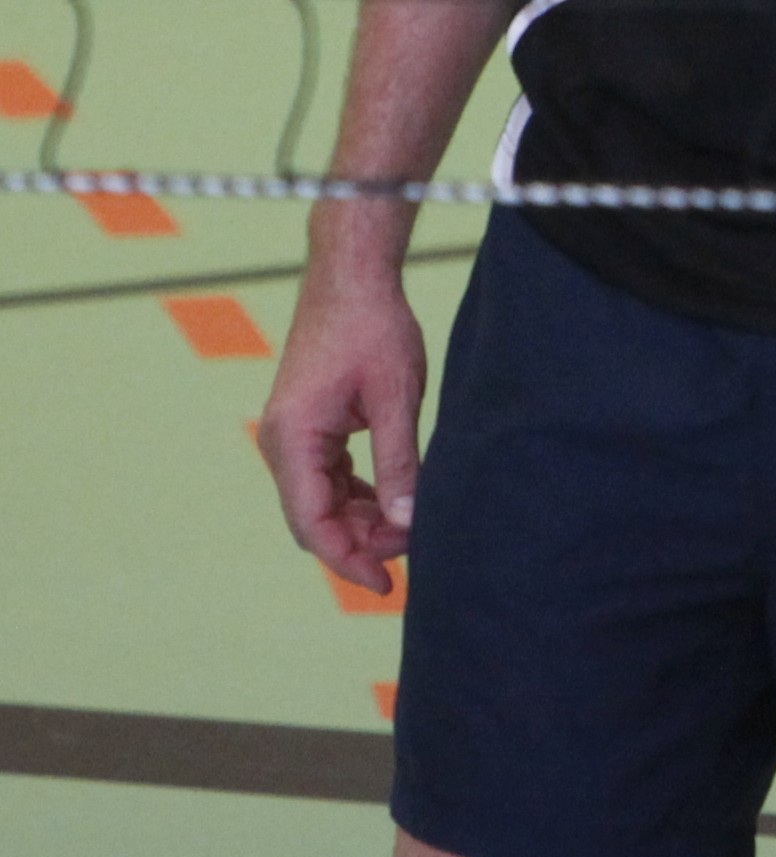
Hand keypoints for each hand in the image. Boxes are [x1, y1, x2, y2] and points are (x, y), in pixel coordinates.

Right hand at [258, 274, 427, 596]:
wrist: (352, 273)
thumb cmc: (372, 326)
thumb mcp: (394, 397)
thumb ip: (398, 464)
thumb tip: (407, 522)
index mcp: (293, 438)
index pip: (312, 523)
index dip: (349, 560)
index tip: (387, 582)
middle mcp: (282, 441)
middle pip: (315, 518)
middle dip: (361, 540)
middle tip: (413, 542)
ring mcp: (293, 433)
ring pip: (322, 501)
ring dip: (360, 519)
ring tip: (408, 524)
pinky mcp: (308, 425)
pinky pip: (327, 477)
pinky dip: (356, 494)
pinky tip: (391, 499)